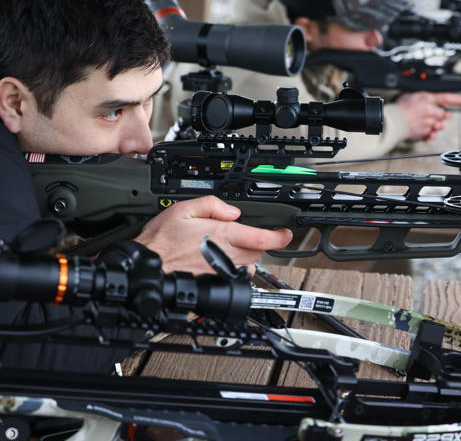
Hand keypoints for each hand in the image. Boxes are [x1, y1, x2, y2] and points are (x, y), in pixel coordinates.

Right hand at [135, 196, 291, 274]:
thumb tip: (231, 211)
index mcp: (221, 234)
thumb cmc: (160, 241)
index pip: (261, 237)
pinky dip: (234, 268)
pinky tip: (219, 261)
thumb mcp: (182, 209)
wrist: (148, 268)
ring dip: (245, 255)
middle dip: (256, 241)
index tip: (286, 234)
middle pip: (258, 251)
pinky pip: (235, 275)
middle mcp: (225, 255)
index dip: (279, 236)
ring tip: (226, 247)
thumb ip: (211, 205)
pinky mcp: (216, 282)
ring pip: (248, 264)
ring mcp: (221, 271)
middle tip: (243, 234)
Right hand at [395, 92, 460, 140]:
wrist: (393, 122)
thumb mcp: (411, 95)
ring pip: (440, 125)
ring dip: (437, 124)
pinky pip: (432, 134)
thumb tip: (430, 99)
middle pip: (444, 114)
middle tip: (436, 114)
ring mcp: (429, 123)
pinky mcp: (425, 133)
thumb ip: (424, 98)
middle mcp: (431, 111)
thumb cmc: (399, 108)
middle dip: (443, 114)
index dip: (456, 99)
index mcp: (427, 99)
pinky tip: (426, 131)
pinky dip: (430, 133)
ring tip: (429, 123)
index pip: (446, 98)